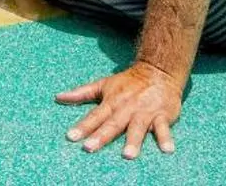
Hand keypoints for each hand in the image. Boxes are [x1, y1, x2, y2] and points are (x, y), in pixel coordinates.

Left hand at [56, 62, 183, 158]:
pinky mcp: (162, 115)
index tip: (71, 137)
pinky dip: (165, 138)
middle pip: (113, 124)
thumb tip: (58, 97)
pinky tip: (167, 150)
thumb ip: (81, 93)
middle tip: (89, 148)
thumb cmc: (128, 81)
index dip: (83, 126)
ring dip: (133, 141)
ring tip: (128, 155)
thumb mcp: (104, 84)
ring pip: (138, 127)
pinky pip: (163, 128)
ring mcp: (144, 112)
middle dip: (101, 136)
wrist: (158, 70)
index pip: (95, 116)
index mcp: (112, 101)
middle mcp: (127, 108)